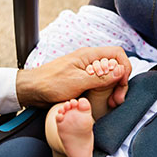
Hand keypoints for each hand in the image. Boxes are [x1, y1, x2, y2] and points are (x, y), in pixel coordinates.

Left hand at [15, 47, 131, 107]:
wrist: (32, 90)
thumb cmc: (50, 83)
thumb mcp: (77, 81)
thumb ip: (100, 77)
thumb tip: (120, 70)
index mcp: (89, 55)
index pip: (117, 53)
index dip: (124, 67)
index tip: (122, 83)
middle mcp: (90, 61)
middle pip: (116, 66)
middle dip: (121, 82)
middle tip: (118, 99)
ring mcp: (88, 71)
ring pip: (110, 76)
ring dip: (115, 89)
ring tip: (113, 103)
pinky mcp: (84, 81)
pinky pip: (101, 84)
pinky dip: (106, 93)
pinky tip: (105, 102)